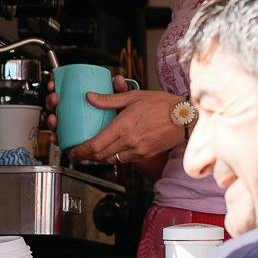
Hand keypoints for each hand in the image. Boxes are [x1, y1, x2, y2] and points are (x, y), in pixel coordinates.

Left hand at [61, 83, 186, 166]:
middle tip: (78, 153)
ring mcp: (138, 150)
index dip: (80, 150)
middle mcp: (129, 141)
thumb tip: (90, 97)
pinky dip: (114, 157)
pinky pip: (124, 159)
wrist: (185, 117)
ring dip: (99, 157)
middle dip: (86, 156)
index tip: (72, 150)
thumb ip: (109, 99)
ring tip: (93, 152)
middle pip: (100, 155)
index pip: (95, 145)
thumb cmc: (163, 105)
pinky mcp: (145, 154)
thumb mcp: (134, 97)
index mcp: (124, 126)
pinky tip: (113, 150)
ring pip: (111, 160)